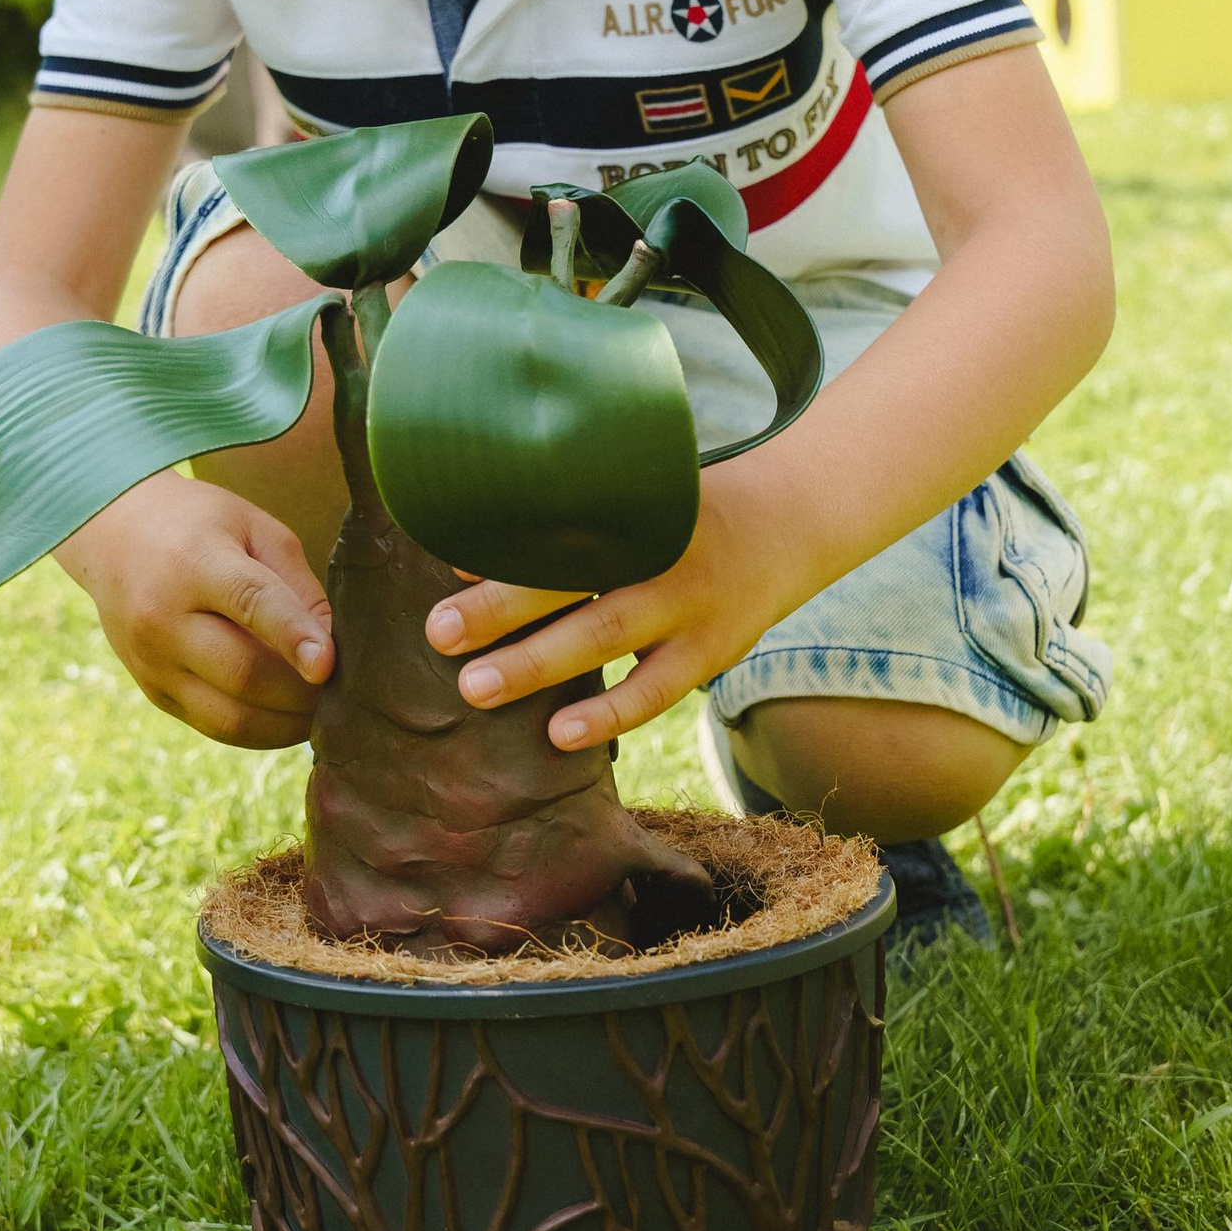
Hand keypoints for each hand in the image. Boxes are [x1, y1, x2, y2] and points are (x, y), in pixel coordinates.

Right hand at [55, 469, 331, 746]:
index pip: (249, 602)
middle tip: (345, 689)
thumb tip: (332, 652)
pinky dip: (262, 732)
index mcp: (193, 562)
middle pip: (243, 672)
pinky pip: (216, 728)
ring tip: (323, 710)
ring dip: (287, 724)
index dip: (294, 636)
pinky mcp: (154, 693)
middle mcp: (163, 618)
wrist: (115, 536)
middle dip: (304, 691)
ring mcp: (153, 663)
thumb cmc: (202, 526)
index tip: (329, 665)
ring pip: (230, 717)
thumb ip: (298, 586)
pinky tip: (289, 717)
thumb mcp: (255, 529)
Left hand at [421, 462, 814, 753]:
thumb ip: (566, 521)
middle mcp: (662, 548)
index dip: (506, 543)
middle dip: (503, 606)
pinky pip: (656, 691)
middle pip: (576, 578)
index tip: (447, 560)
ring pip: (608, 635)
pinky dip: (609, 715)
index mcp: (636, 503)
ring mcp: (692, 601)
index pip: (564, 522)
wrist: (793, 519)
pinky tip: (558, 735)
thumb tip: (463, 556)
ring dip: (539, 663)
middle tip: (438, 632)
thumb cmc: (680, 510)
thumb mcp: (635, 495)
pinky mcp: (713, 650)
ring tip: (475, 688)